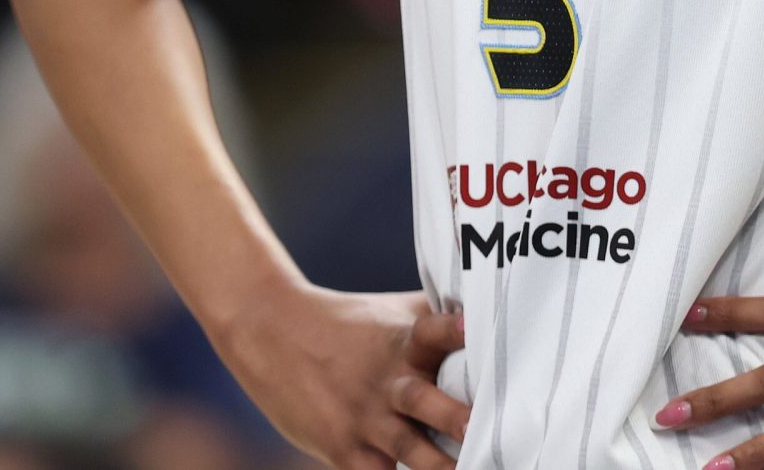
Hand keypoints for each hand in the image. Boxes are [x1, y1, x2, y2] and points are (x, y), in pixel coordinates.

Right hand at [222, 285, 469, 468]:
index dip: (454, 330)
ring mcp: (364, 416)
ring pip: (407, 449)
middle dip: (455, 418)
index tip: (473, 329)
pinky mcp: (343, 446)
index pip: (433, 330)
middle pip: (424, 401)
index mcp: (404, 339)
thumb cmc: (348, 323)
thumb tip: (491, 310)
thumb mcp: (394, 312)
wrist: (272, 331)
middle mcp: (387, 378)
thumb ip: (439, 315)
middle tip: (482, 428)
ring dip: (438, 466)